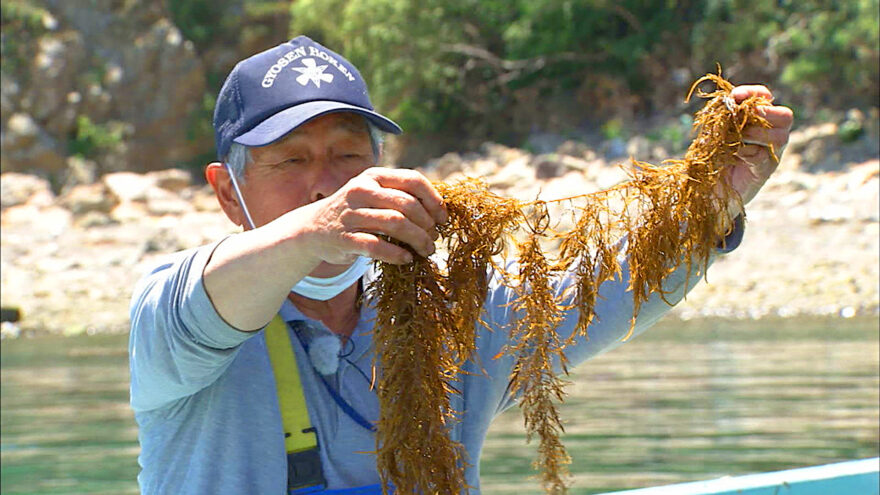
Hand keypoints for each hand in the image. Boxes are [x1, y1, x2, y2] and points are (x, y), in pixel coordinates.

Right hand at [294, 167, 447, 264]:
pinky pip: (377, 246)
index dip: (434, 200)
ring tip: (426, 250)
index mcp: (374, 176)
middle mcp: (361, 190)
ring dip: (418, 240)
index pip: (413, 180)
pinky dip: (396, 254)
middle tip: (434, 238)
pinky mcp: (343, 238)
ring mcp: (351, 214)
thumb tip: (441, 209)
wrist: (313, 228)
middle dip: (427, 224)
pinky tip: (406, 259)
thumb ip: (401, 195)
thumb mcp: (374, 194)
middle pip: (407, 204)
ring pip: (396, 223)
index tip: (442, 218)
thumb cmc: (356, 212)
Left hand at [725, 85, 792, 207]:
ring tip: (737, 138)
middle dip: (763, 113)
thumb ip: (721, 117)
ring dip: (755, 133)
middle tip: (740, 119)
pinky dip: (748, 151)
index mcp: (759, 119)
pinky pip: (764, 157)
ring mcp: (771, 153)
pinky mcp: (764, 171)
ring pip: (780, 136)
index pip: (765, 97)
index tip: (735, 96)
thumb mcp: (715, 131)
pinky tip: (736, 153)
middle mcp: (772, 134)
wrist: (710, 187)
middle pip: (785, 116)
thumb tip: (728, 101)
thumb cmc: (714, 155)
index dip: (753, 93)